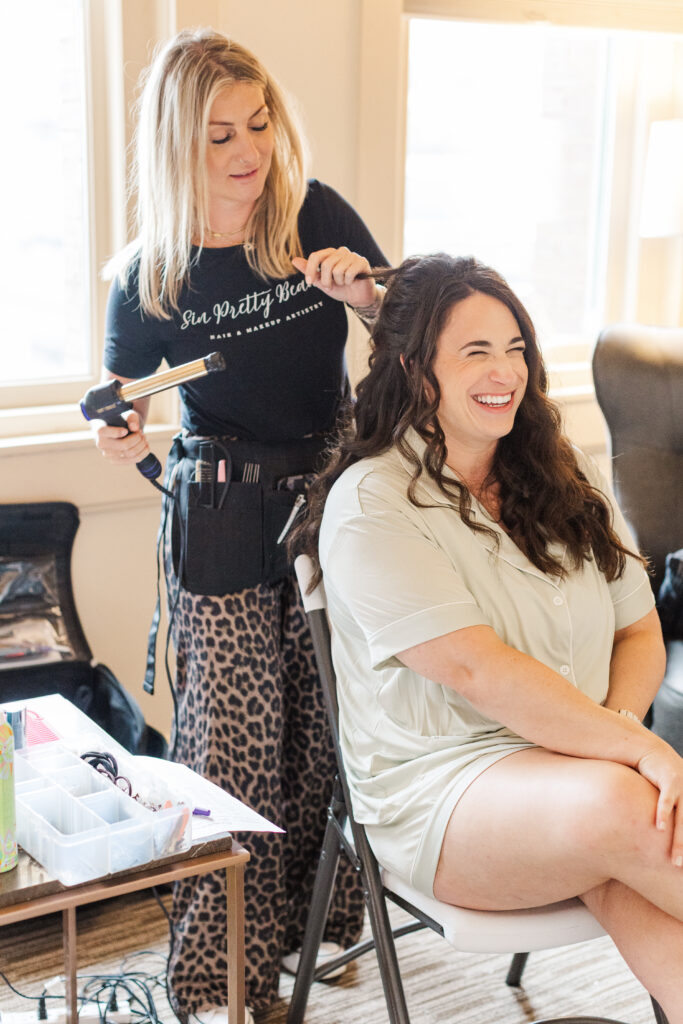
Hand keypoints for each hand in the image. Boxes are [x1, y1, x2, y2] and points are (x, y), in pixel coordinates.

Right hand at [92, 410, 150, 466]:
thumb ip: (131, 418)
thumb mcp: (127, 414)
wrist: (120, 429)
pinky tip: (146, 445)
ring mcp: (108, 455)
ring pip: (130, 453)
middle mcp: (101, 444)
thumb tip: (134, 428)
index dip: (118, 432)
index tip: (126, 430)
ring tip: (144, 437)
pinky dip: (143, 453)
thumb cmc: (122, 419)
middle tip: (141, 432)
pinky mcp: (116, 461)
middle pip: (123, 445)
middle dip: (137, 438)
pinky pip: (133, 460)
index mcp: (99, 430)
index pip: (104, 432)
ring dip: (141, 445)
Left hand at [292, 247, 377, 307]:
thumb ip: (309, 271)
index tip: (309, 282)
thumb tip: (294, 260)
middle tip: (331, 286)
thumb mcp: (322, 282)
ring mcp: (353, 256)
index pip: (316, 256)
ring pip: (338, 270)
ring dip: (339, 282)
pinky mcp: (362, 262)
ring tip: (344, 283)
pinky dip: (348, 281)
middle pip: (326, 264)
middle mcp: (341, 252)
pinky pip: (349, 272)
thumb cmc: (340, 288)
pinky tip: (352, 282)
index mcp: (330, 254)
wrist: (358, 297)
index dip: (310, 270)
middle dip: (327, 280)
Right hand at [637, 744, 682, 864]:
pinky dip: (663, 814)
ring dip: (679, 842)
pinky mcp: (669, 778)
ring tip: (676, 861)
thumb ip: (676, 811)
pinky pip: (667, 800)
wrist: (649, 750)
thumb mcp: (671, 795)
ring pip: (682, 819)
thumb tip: (671, 833)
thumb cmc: (658, 777)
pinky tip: (659, 828)